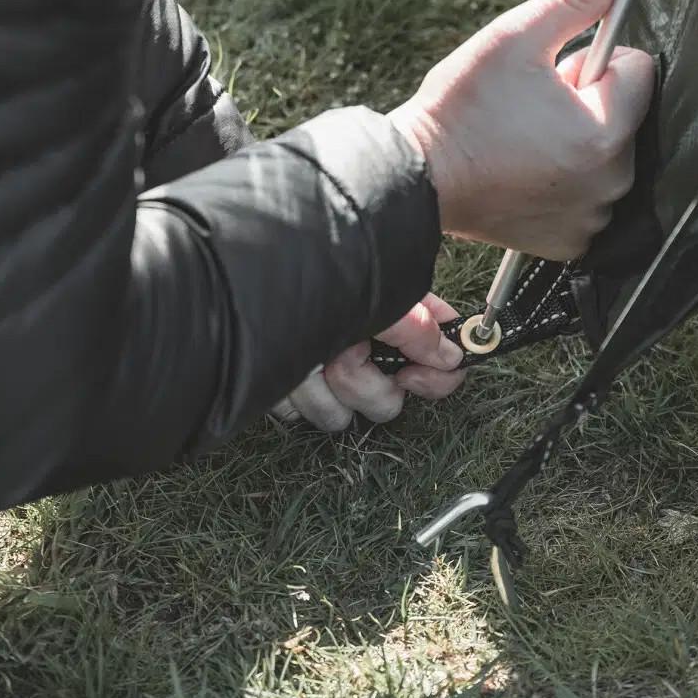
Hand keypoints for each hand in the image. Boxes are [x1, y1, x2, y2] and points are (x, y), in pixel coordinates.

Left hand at [273, 294, 465, 431]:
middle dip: (367, 384)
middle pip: (389, 400)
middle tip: (347, 353)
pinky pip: (302, 417)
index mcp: (390, 320)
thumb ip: (421, 328)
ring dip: (326, 391)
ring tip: (310, 358)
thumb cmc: (316, 280)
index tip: (413, 374)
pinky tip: (287, 369)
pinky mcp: (287, 393)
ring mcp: (323, 374)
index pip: (439, 360)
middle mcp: (361, 348)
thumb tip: (450, 355)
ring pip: (343, 416)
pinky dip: (294, 396)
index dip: (435, 377)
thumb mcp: (379, 298)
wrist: (247, 294)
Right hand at [390, 0, 655, 260]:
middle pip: (625, 120)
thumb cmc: (461, 109)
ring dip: (578, 146)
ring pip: (607, 160)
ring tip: (523, 142)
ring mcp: (591, 218)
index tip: (554, 76)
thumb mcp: (517, 38)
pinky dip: (566, 187)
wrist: (415, 180)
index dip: (595, 65)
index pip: (639, 74)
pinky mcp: (571, 243)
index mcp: (605, 132)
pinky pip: (588, 201)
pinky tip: (525, 174)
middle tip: (530, 111)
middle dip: (588, 106)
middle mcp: (609, 183)